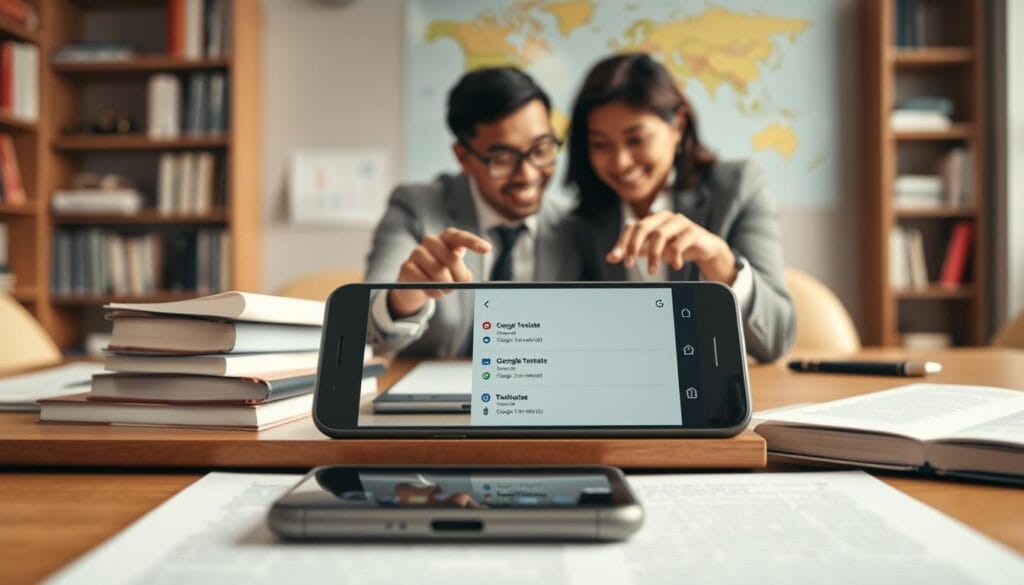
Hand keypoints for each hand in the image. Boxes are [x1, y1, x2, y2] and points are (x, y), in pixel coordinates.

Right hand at [388, 228, 491, 317]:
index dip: (473, 242)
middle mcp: (430, 241)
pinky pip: (425, 282)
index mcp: (446, 238)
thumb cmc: (442, 275)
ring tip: (445, 290)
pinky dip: (434, 292)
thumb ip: (463, 274)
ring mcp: (416, 252)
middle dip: (459, 276)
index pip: (459, 236)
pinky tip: (435, 293)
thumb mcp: (456, 273)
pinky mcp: (406, 267)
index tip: (488, 249)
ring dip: (446, 287)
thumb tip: (467, 279)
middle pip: (451, 258)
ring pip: (438, 272)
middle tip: (460, 286)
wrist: (415, 286)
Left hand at [606, 210, 737, 283]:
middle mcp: (664, 218)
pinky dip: (674, 257)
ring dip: (653, 256)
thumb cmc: (675, 246)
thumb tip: (611, 257)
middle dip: (633, 246)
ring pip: (660, 235)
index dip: (622, 242)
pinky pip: (680, 243)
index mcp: (652, 220)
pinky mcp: (693, 231)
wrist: (704, 247)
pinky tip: (675, 266)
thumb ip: (634, 251)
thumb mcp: (652, 249)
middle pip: (643, 226)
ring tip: (652, 271)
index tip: (616, 258)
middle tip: (629, 264)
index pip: (632, 227)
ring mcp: (679, 222)